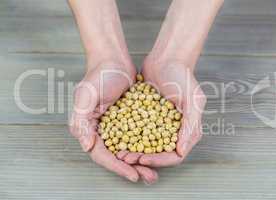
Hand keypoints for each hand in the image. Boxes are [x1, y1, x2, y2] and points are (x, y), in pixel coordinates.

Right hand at [69, 61, 157, 183]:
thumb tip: (86, 146)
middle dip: (132, 168)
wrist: (114, 60)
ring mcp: (116, 126)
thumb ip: (81, 121)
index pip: (102, 155)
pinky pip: (138, 136)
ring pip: (129, 149)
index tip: (134, 174)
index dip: (117, 167)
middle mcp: (102, 130)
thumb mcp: (85, 96)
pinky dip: (147, 145)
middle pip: (117, 156)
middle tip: (148, 177)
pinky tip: (160, 151)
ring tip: (155, 171)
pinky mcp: (129, 119)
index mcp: (89, 129)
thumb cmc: (98, 76)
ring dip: (142, 161)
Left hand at [118, 61, 205, 166]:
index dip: (158, 161)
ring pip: (145, 145)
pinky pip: (136, 132)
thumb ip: (190, 125)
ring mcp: (158, 125)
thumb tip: (181, 151)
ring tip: (118, 153)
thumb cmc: (183, 77)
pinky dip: (127, 137)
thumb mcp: (193, 100)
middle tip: (125, 159)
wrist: (166, 59)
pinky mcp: (145, 117)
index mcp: (187, 131)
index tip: (142, 159)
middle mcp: (173, 132)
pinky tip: (115, 139)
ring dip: (133, 151)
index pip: (174, 156)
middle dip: (142, 159)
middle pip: (158, 154)